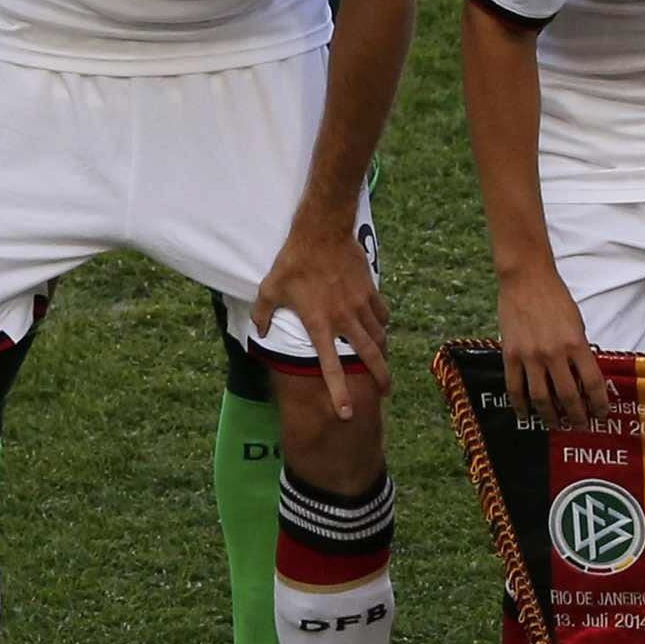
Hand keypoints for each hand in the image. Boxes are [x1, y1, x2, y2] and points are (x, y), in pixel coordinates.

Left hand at [256, 212, 389, 415]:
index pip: (331, 366)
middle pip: (369, 356)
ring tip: (383, 362)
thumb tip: (259, 333)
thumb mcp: (269, 288)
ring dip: (382, 352)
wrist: (323, 232)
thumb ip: (263, 314)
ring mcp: (361, 305)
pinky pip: (382, 314)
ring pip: (379, 336)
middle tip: (385, 392)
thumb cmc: (293, 262)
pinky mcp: (370, 290)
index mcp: (319, 325)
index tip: (346, 411)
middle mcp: (345, 320)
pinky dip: (383, 324)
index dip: (339, 392)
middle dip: (380, 376)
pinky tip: (381, 327)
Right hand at [496, 263, 609, 430]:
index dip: (598, 403)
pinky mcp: (510, 355)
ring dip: (549, 416)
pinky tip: (526, 415)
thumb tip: (583, 377)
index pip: (592, 383)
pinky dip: (520, 405)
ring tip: (556, 424)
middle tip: (580, 426)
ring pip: (540, 397)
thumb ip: (579, 350)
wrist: (526, 280)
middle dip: (576, 416)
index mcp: (576, 344)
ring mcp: (529, 356)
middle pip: (567, 396)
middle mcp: (553, 354)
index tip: (602, 414)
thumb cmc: (556, 299)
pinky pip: (515, 387)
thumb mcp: (577, 324)